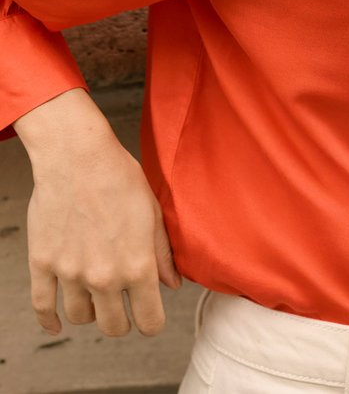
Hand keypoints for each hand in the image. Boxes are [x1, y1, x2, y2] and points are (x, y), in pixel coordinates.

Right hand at [15, 89, 180, 336]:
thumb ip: (162, 253)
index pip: (149, 320)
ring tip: (95, 298)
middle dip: (122, 321)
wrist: (78, 157)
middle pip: (113, 326)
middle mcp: (104, 276)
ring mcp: (70, 273)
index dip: (152, 322)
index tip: (150, 317)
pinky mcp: (43, 263)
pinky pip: (42, 306)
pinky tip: (56, 324)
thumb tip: (170, 284)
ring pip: (80, 317)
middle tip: (123, 308)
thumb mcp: (152, 212)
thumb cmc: (119, 177)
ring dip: (90, 313)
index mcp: (137, 265)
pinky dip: (49, 321)